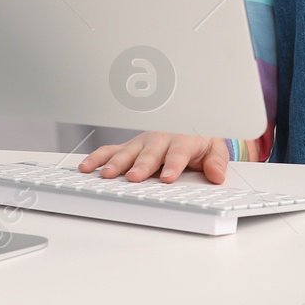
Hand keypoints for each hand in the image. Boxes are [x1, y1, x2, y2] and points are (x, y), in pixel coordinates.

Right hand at [76, 131, 229, 183]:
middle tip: (134, 177)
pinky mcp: (130, 146)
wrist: (191, 126)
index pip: (178, 154)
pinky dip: (98, 158)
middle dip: (141, 165)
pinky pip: (111, 150)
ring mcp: (142, 142)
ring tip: (106, 174)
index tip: (167, 178)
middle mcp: (160, 139)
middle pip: (149, 154)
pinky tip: (87, 167)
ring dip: (115, 163)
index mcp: (183, 140)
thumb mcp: (215, 149)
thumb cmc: (200, 141)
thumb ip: (216, 162)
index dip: (172, 165)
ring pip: (127, 152)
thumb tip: (218, 175)